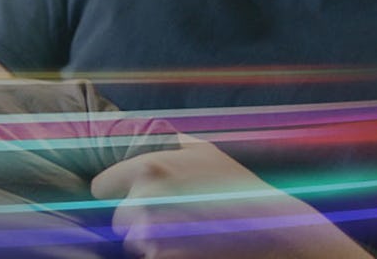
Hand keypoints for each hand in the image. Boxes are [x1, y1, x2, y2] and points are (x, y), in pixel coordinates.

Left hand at [90, 133, 370, 258]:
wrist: (275, 233)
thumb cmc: (240, 191)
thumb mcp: (206, 153)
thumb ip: (167, 143)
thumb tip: (137, 131)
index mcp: (149, 167)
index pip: (101, 186)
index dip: (119, 193)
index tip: (142, 198)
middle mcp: (144, 197)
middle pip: (118, 218)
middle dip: (139, 221)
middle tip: (179, 220)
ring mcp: (151, 232)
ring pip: (131, 242)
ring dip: (151, 242)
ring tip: (190, 233)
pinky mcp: (161, 257)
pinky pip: (147, 257)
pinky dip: (164, 256)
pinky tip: (193, 248)